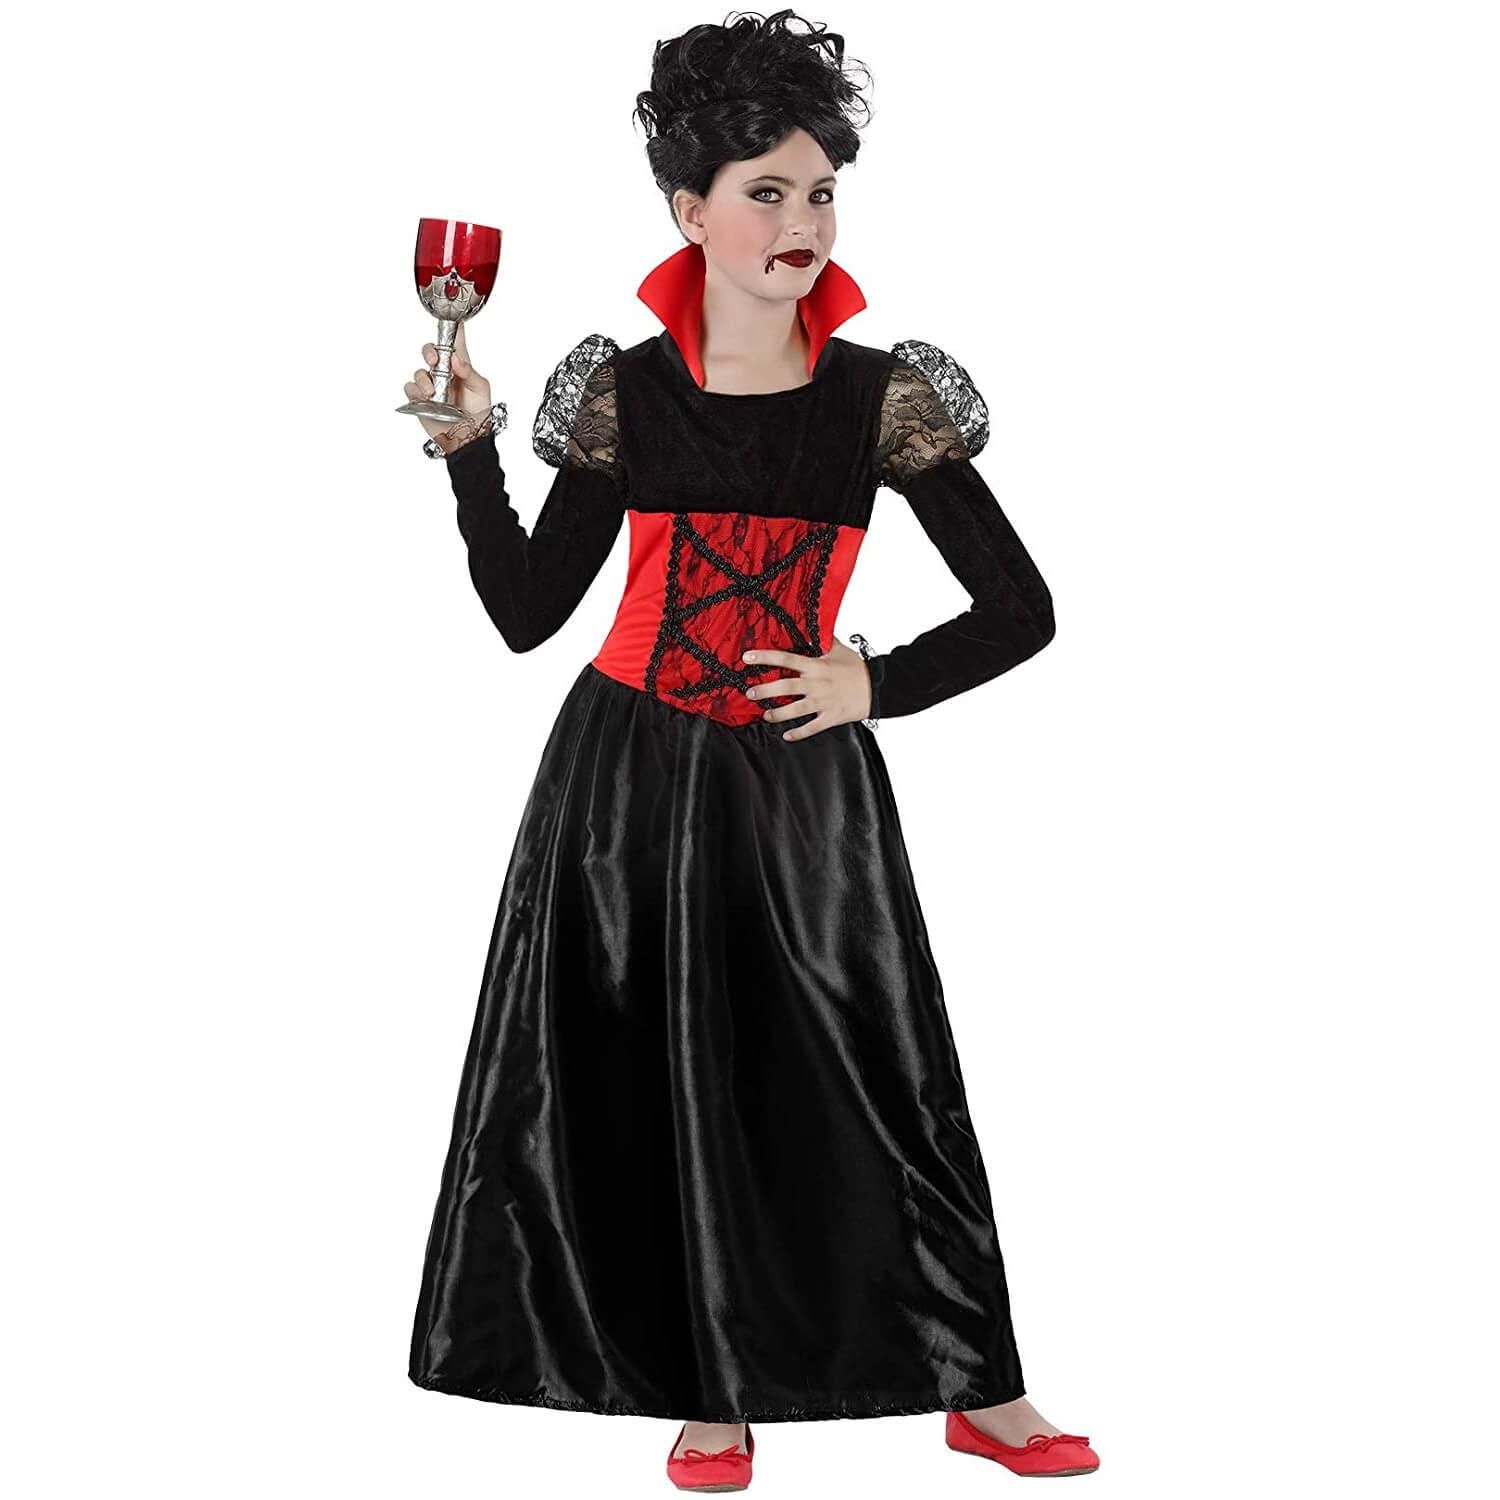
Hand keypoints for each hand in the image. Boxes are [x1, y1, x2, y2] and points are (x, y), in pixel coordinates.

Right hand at [403, 322, 492, 439]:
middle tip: (434, 361)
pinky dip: (416, 391)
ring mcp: (431, 386)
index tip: (452, 316)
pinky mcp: (420, 400)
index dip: (453, 327)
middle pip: (430, 351)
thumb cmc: (478, 414)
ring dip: (423, 379)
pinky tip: (426, 398)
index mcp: (460, 366)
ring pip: (418, 371)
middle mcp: (444, 373)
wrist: (468, 439)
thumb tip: (455, 359)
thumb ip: (469, 372)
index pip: (455, 342)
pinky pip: (410, 389)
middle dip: (429, 352)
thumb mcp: (480, 389)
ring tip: (433, 392)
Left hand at [741, 637, 872, 740]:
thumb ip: (822, 640)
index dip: (765, 657)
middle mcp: (816, 684)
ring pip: (794, 710)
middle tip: (750, 693)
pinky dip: (798, 733)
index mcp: (816, 666)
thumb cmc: (858, 668)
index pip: (786, 659)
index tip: (747, 658)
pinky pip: (811, 727)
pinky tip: (786, 735)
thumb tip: (810, 627)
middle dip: (764, 690)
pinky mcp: (830, 717)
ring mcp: (822, 702)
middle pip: (784, 687)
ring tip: (766, 715)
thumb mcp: (839, 649)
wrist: (878, 688)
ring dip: (777, 713)